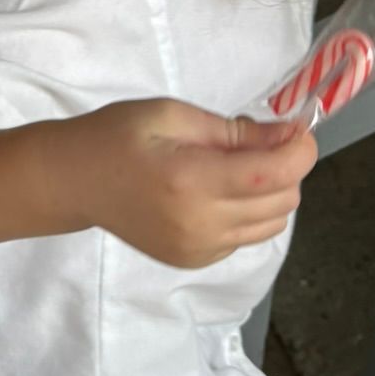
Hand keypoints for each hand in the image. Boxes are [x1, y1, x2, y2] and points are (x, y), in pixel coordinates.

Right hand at [68, 100, 317, 267]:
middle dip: (286, 168)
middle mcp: (200, 224)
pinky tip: (215, 194)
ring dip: (270, 194)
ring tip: (237, 170)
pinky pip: (245, 238)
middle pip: (284, 202)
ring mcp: (198, 249)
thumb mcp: (173, 115)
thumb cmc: (117, 136)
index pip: (276, 174)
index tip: (296, 128)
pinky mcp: (194, 261)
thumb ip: (234, 131)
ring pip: (272, 224)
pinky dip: (246, 214)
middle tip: (259, 142)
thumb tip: (288, 135)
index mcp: (192, 180)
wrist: (74, 182)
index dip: (300, 149)